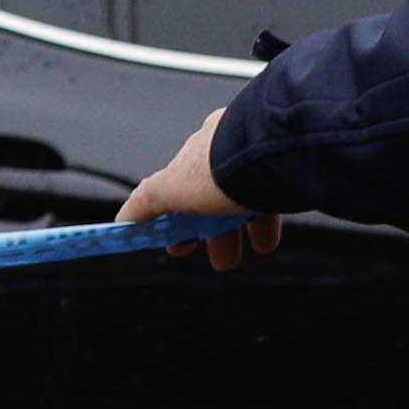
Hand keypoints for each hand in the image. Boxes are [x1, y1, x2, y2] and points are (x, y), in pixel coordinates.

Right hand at [117, 118, 281, 273]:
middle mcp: (227, 148)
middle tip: (222, 260)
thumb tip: (122, 219)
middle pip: (216, 197)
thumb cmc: (222, 167)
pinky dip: (267, 220)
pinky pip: (273, 195)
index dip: (177, 220)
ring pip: (246, 198)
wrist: (278, 152)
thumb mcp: (172, 188)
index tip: (180, 245)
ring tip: (254, 251)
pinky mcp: (286, 167)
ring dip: (243, 230)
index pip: (181, 187)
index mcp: (197, 149)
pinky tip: (268, 239)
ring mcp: (258, 158)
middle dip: (215, 233)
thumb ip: (146, 202)